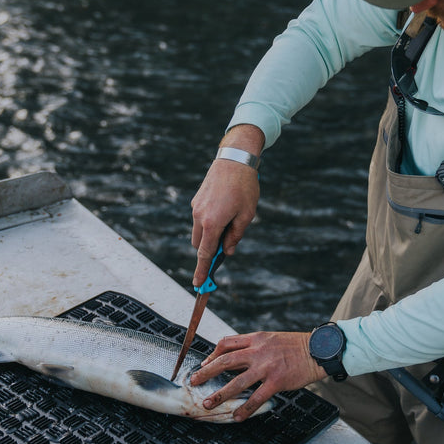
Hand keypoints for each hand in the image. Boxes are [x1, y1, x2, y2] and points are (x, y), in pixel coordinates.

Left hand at [189, 331, 326, 421]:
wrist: (318, 350)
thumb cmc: (295, 346)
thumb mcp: (271, 339)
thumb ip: (254, 347)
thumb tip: (236, 360)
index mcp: (256, 339)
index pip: (227, 343)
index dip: (212, 354)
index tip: (204, 364)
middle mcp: (258, 351)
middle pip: (225, 360)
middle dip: (206, 372)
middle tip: (194, 382)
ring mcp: (267, 366)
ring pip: (237, 381)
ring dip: (220, 394)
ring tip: (208, 404)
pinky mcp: (277, 381)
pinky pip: (256, 397)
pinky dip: (245, 408)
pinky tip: (237, 416)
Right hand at [191, 125, 263, 287]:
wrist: (235, 159)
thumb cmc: (244, 187)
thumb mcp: (247, 215)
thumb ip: (235, 236)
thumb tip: (226, 251)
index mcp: (212, 223)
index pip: (204, 254)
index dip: (202, 271)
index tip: (198, 285)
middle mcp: (200, 217)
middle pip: (199, 245)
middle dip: (209, 250)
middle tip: (227, 245)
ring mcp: (196, 208)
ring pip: (199, 231)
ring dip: (210, 234)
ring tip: (231, 218)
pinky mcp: (196, 200)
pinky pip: (200, 218)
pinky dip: (209, 222)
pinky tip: (226, 207)